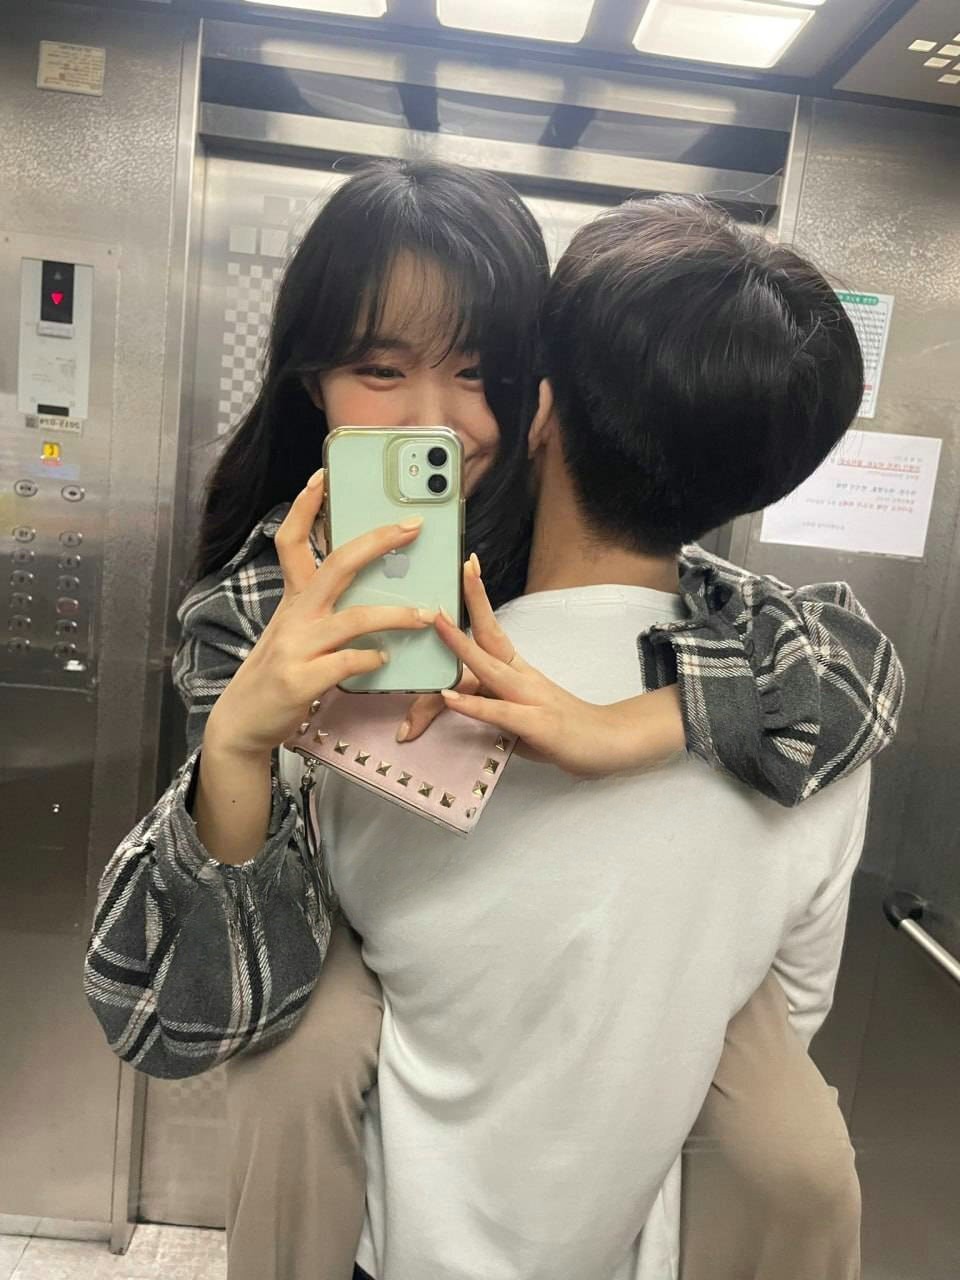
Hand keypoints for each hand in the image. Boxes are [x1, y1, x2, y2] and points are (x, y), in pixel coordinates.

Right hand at [205, 470, 435, 758]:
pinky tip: (384, 659)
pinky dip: (373, 658)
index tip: (322, 476)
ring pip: (355, 617)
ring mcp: (297, 647)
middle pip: (338, 565)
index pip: (292, 541)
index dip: (305, 507)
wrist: (242, 721)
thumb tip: (366, 584)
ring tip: (425, 614)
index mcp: (293, 599)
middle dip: (378, 541)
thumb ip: (323, 608)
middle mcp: (295, 615)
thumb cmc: (279, 672)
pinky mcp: (302, 679)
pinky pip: (349, 661)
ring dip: (396, 613)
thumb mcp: (294, 631)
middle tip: (412, 527)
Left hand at [401, 557, 685, 777]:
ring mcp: (531, 699)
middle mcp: (523, 677)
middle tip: (462, 567)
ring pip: (491, 668)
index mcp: (519, 670)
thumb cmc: (562, 729)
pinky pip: (499, 712)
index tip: (468, 567)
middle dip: (474, 601)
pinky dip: (473, 705)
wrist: (608, 743)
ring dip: (462, 645)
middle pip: (492, 635)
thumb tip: (457, 696)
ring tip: (438, 622)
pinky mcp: (536, 725)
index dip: (478, 600)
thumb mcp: (520, 713)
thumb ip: (490, 702)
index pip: (493, 630)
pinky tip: (449, 697)